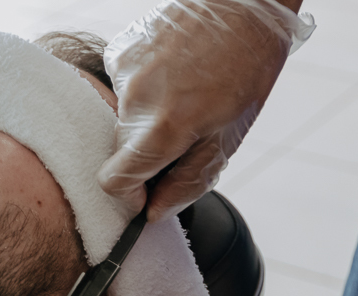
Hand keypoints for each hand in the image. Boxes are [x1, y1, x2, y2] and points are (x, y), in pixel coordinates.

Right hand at [99, 0, 313, 221]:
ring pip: (122, 119)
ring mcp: (123, 72)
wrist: (244, 5)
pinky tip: (172, 75)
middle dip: (144, 155)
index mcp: (161, 129)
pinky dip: (143, 90)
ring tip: (182, 98)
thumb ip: (187, 182)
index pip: (113, 181)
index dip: (130, 193)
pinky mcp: (119, 51)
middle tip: (181, 137)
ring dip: (145, 119)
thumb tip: (154, 212)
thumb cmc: (245, 71)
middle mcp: (134, 100)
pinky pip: (123, 88)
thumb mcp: (226, 140)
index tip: (147, 190)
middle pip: (119, 151)